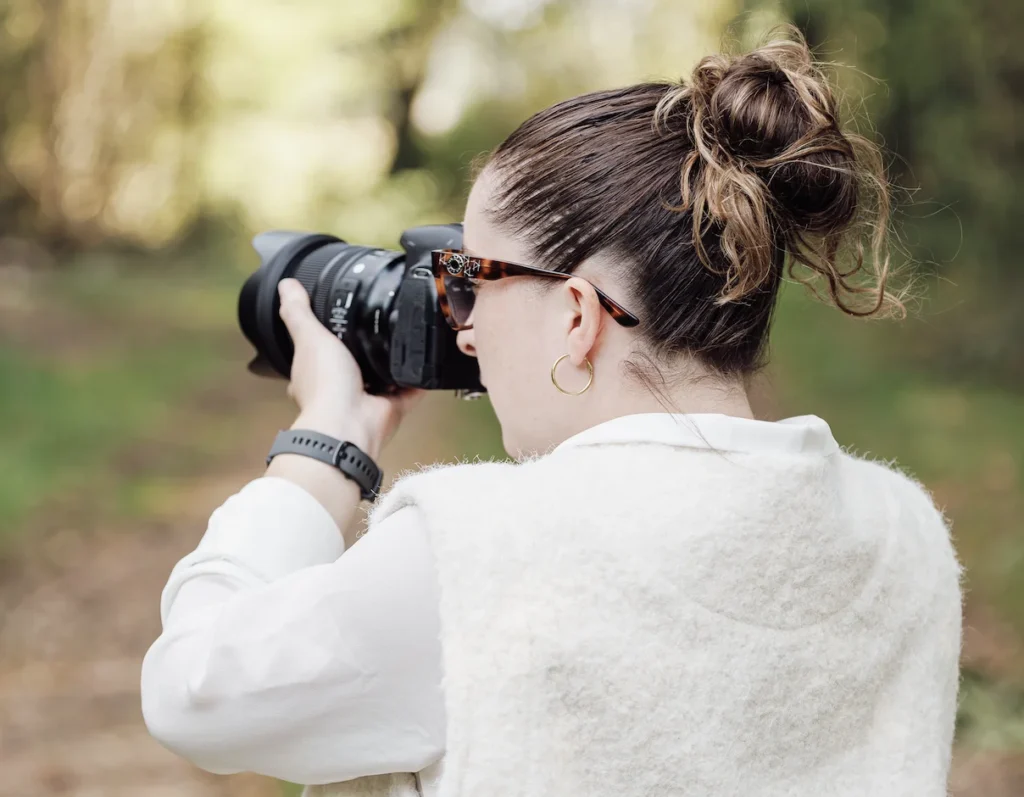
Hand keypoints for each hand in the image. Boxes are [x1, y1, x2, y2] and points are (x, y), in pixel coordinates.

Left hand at [276, 278, 424, 455]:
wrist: (350, 423)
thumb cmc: (324, 385)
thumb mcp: (309, 338)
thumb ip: (298, 312)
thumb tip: (285, 286)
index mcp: (314, 376)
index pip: (315, 356)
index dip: (321, 342)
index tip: (333, 326)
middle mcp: (338, 390)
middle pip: (351, 366)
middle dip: (363, 353)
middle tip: (377, 329)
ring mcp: (366, 400)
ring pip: (381, 378)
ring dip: (392, 365)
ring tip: (405, 339)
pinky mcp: (391, 408)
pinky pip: (409, 391)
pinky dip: (418, 380)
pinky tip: (426, 362)